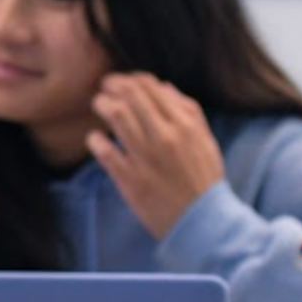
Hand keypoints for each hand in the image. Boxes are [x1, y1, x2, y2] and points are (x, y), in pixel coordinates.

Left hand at [86, 73, 224, 239]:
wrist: (202, 222)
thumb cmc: (203, 180)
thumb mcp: (206, 141)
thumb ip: (189, 112)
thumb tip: (164, 87)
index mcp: (185, 126)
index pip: (151, 88)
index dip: (132, 79)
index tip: (123, 82)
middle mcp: (164, 137)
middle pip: (130, 96)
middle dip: (112, 86)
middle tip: (105, 87)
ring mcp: (146, 158)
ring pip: (115, 116)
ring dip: (101, 104)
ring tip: (98, 104)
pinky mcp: (130, 180)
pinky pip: (104, 151)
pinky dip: (95, 139)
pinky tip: (96, 138)